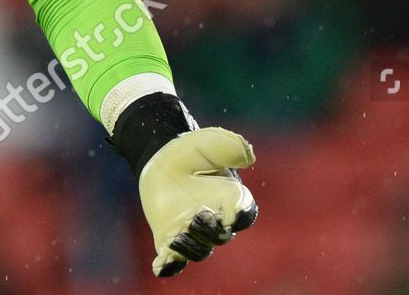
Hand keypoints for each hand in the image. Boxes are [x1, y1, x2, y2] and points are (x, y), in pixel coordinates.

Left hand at [139, 127, 258, 277]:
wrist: (163, 158)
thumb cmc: (193, 151)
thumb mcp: (211, 143)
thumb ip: (230, 147)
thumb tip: (248, 156)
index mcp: (232, 200)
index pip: (244, 215)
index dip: (239, 217)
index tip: (230, 215)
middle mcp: (216, 221)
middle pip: (219, 236)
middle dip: (210, 230)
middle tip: (197, 216)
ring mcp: (192, 231)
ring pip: (198, 250)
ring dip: (190, 248)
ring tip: (176, 237)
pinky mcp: (169, 236)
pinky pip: (172, 259)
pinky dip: (168, 265)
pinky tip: (160, 266)